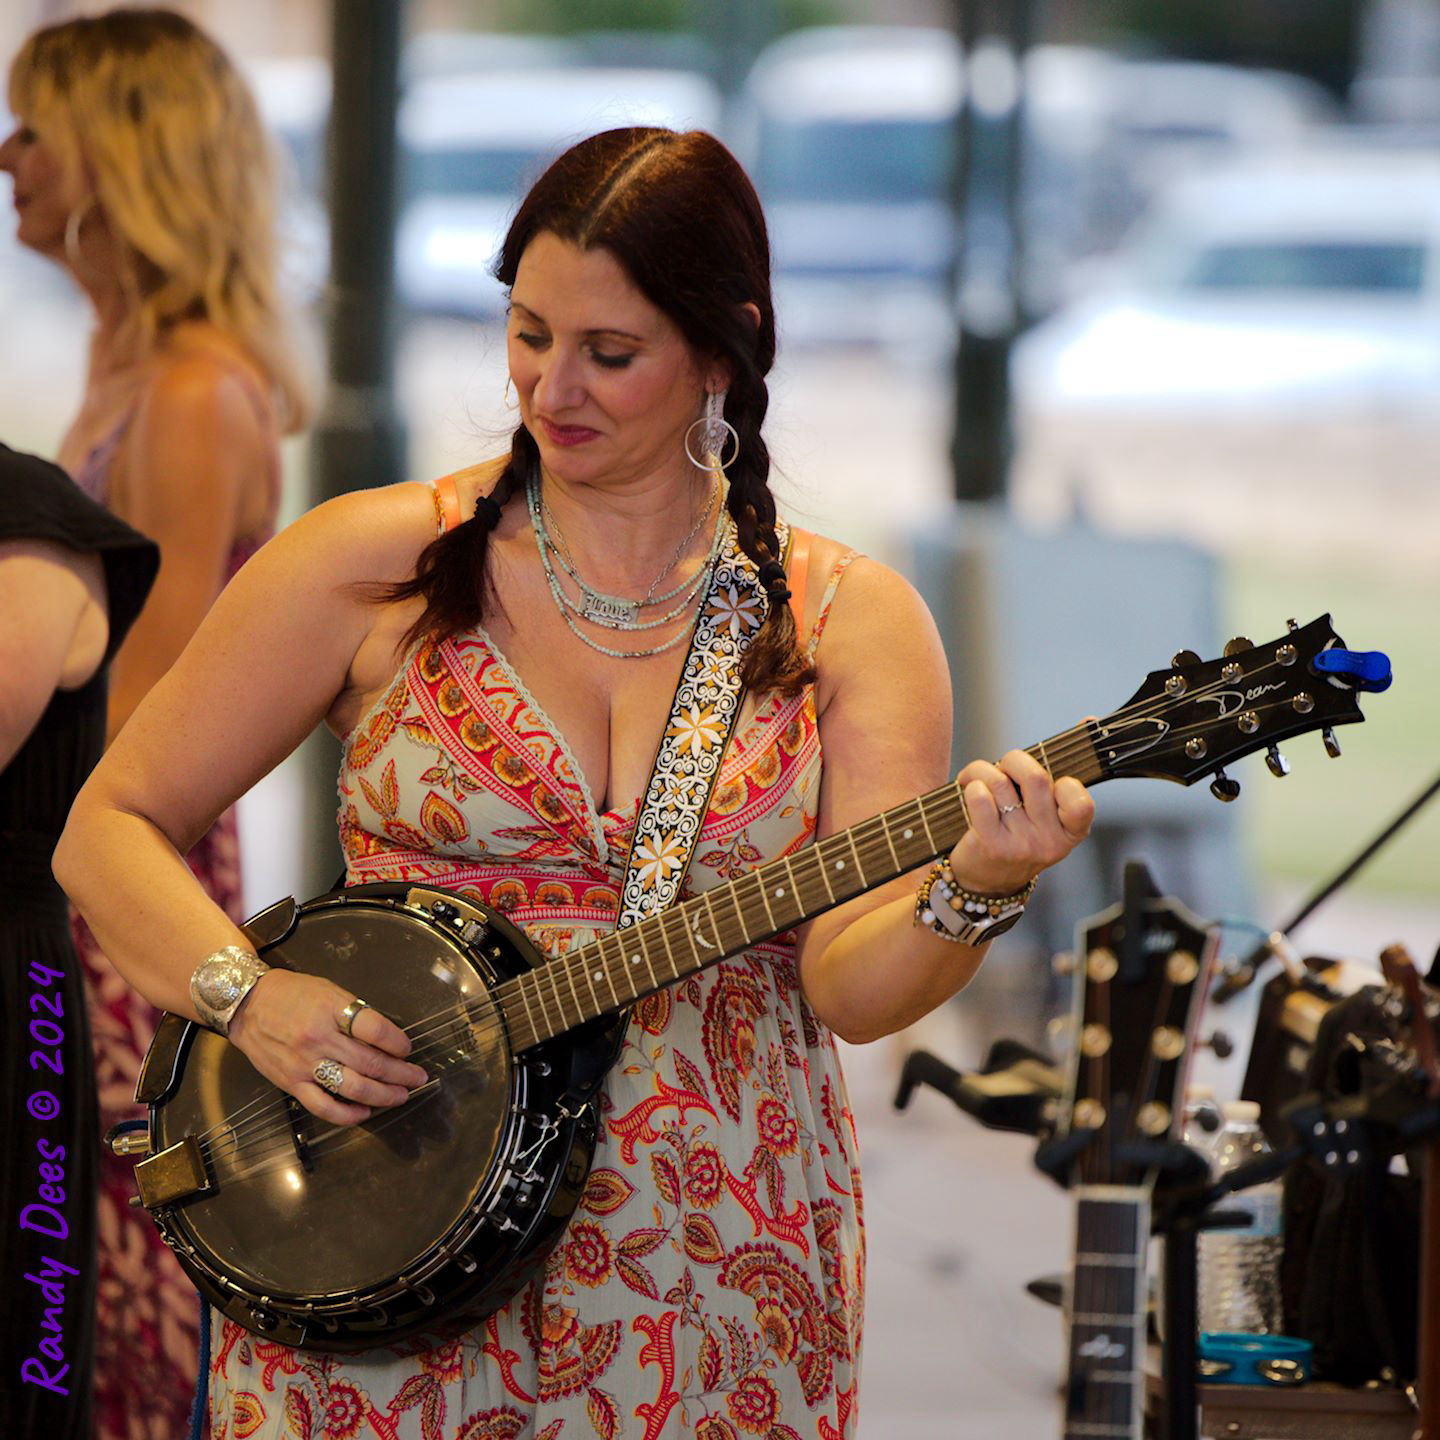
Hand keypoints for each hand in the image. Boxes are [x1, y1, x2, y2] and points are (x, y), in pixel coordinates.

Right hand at [227, 969, 427, 1125]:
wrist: (246, 1005)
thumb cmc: (291, 994)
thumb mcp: (328, 990)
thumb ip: (354, 1013)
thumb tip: (384, 1037)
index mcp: (330, 1010)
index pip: (374, 1029)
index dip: (398, 1042)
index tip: (408, 1048)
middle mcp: (319, 1039)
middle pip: (370, 1062)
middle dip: (400, 1073)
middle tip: (417, 1077)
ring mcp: (304, 1064)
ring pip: (352, 1087)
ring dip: (383, 1095)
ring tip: (401, 1095)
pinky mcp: (291, 1084)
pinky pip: (323, 1107)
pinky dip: (347, 1114)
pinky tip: (365, 1112)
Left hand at [948, 749, 1093, 896]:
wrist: (987, 881)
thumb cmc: (1019, 835)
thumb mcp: (1049, 814)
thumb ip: (1062, 774)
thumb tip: (1089, 719)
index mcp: (1073, 831)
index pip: (1081, 801)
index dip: (1064, 782)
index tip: (1050, 782)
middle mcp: (1050, 841)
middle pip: (1035, 777)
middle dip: (1013, 760)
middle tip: (1004, 768)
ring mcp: (1022, 845)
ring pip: (1000, 782)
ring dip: (982, 770)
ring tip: (977, 777)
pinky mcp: (992, 845)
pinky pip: (980, 798)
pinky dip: (970, 784)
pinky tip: (968, 790)